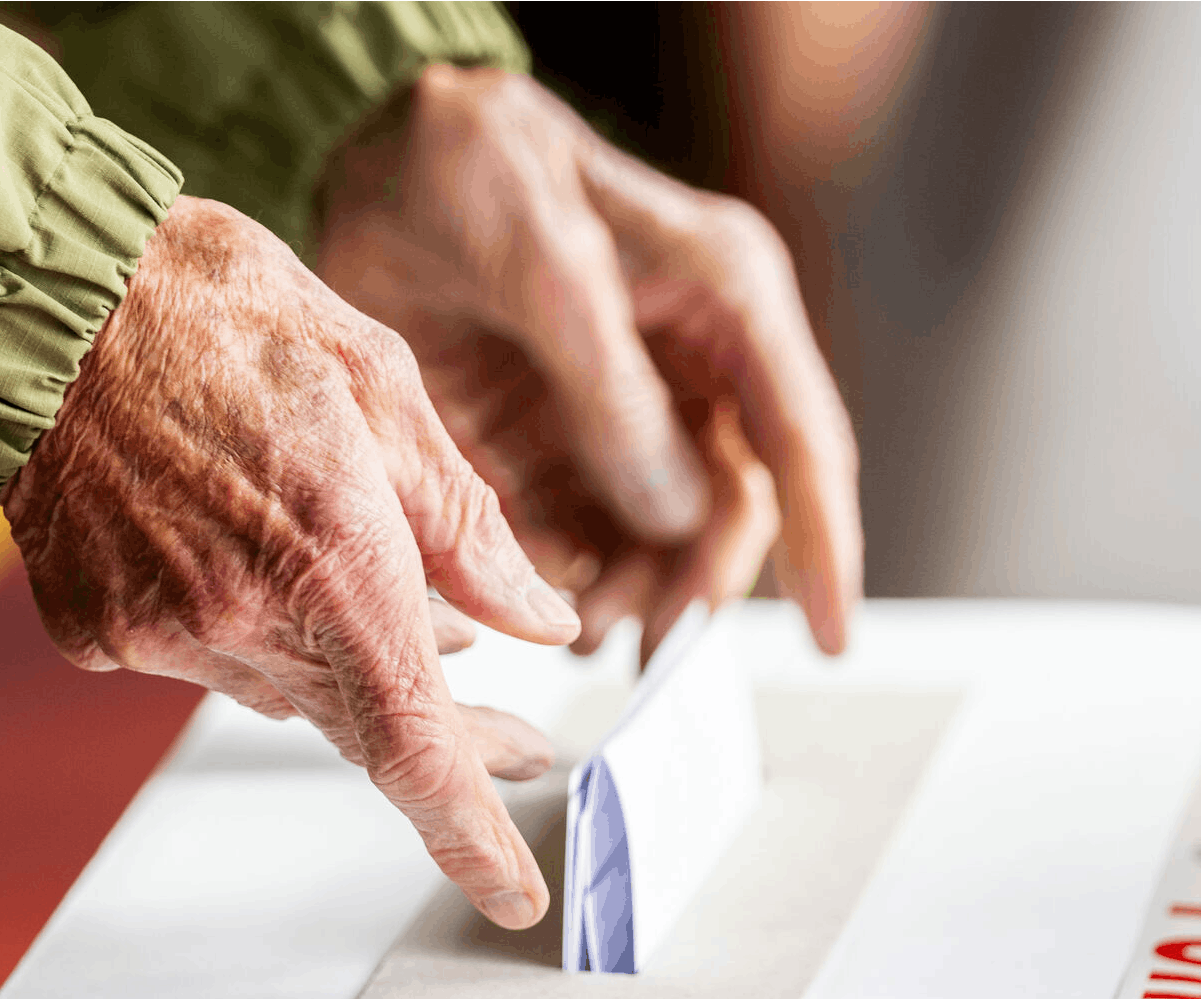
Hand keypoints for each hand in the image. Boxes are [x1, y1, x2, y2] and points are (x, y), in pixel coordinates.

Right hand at [0, 197, 579, 928]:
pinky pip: (210, 661)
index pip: (414, 741)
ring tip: (378, 579)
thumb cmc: (214, 306)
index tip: (515, 895)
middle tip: (520, 735)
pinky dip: (260, 628)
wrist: (36, 294)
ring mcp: (157, 633)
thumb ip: (468, 520)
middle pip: (368, 725)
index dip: (472, 832)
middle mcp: (237, 616)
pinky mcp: (99, 634)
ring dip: (354, 658)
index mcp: (328, 552)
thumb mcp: (381, 381)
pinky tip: (260, 555)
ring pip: (293, 690)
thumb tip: (540, 617)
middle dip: (453, 733)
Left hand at [315, 65, 860, 660]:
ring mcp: (626, 405)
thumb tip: (677, 512)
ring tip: (587, 634)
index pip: (801, 438)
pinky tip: (548, 604)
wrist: (368, 152)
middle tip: (649, 644)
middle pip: (733, 504)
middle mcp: (691, 359)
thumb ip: (611, 390)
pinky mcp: (560, 437)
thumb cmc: (472, 165)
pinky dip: (577, 577)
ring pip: (663, 532)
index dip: (826, 542)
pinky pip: (589, 530)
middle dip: (698, 581)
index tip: (832, 637)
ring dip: (637, 592)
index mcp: (724, 296)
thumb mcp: (544, 265)